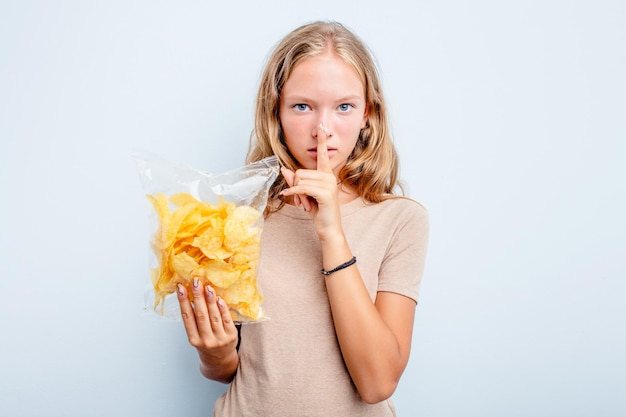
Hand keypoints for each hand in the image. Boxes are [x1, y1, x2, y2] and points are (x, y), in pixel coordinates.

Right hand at [177, 278, 238, 381]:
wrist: (220, 362)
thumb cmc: (206, 345)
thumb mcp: (196, 336)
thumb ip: (195, 320)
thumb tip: (193, 295)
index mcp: (194, 340)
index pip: (187, 318)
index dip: (183, 302)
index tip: (181, 288)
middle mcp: (206, 340)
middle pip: (201, 315)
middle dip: (198, 297)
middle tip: (195, 282)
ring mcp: (219, 339)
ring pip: (214, 316)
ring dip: (210, 300)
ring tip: (207, 287)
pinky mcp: (231, 337)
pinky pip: (226, 319)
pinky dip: (222, 308)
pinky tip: (219, 298)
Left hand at [280, 124, 342, 240]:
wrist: (329, 229)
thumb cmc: (319, 211)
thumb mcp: (304, 194)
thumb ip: (295, 181)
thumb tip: (284, 169)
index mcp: (326, 175)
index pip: (323, 155)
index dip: (322, 142)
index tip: (322, 128)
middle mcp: (329, 176)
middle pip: (300, 172)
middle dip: (295, 187)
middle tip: (302, 200)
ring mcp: (328, 184)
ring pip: (300, 180)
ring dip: (297, 194)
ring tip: (305, 204)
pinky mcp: (325, 192)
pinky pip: (302, 188)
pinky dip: (295, 194)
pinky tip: (296, 202)